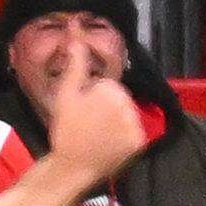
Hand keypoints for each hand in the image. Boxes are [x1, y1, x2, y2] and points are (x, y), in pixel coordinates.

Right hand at [46, 40, 146, 183]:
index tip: (82, 109)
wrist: (73, 166)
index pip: (108, 85)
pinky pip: (135, 132)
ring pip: (128, 115)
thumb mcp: (65, 94)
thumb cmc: (65, 129)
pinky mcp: (140, 142)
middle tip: (89, 122)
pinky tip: (110, 143)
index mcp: (111, 90)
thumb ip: (76, 65)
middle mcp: (128, 105)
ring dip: (118, 121)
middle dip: (108, 106)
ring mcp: (136, 124)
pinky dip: (126, 136)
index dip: (93, 95)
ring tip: (99, 134)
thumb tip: (77, 38)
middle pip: (120, 99)